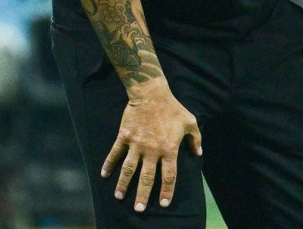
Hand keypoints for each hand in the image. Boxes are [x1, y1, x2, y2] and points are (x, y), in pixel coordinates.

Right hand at [102, 81, 201, 211]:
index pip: (169, 175)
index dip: (166, 191)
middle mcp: (152, 150)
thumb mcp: (190, 122)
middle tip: (139, 209)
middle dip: (142, 195)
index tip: (164, 203)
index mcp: (169, 149)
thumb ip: (195, 139)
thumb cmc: (173, 108)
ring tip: (119, 197)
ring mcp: (136, 144)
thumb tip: (198, 153)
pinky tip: (104, 175)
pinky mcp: (124, 137)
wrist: (151, 93)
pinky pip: (115, 153)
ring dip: (123, 184)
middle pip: (146, 178)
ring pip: (128, 169)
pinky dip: (109, 164)